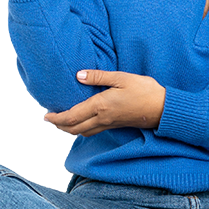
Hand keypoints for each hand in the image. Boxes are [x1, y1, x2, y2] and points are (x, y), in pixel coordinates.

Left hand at [43, 70, 166, 136]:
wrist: (162, 108)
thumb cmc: (144, 90)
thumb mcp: (122, 78)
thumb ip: (99, 77)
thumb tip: (79, 75)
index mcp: (100, 106)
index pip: (72, 116)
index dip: (56, 118)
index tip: (46, 115)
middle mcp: (102, 118)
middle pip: (74, 128)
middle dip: (59, 125)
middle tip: (50, 119)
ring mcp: (109, 124)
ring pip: (83, 132)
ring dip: (70, 128)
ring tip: (63, 121)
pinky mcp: (116, 126)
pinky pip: (93, 131)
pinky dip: (82, 129)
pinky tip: (83, 122)